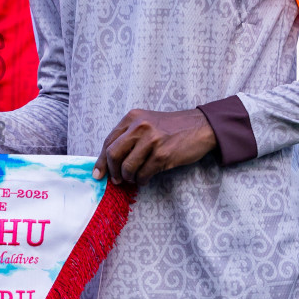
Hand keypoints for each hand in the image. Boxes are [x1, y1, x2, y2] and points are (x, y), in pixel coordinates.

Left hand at [97, 108, 216, 184]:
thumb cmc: (172, 127)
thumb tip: (110, 160)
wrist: (201, 126)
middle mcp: (139, 127)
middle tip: (116, 180)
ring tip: (134, 178)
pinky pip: (144, 174)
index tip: (98, 174)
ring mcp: (151, 140)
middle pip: (113, 154)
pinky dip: (142, 180)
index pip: (109, 141)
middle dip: (112, 171)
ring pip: (128, 166)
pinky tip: (145, 179)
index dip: (101, 160)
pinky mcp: (163, 154)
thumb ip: (129, 136)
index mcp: (132, 118)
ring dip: (129, 177)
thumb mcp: (146, 122)